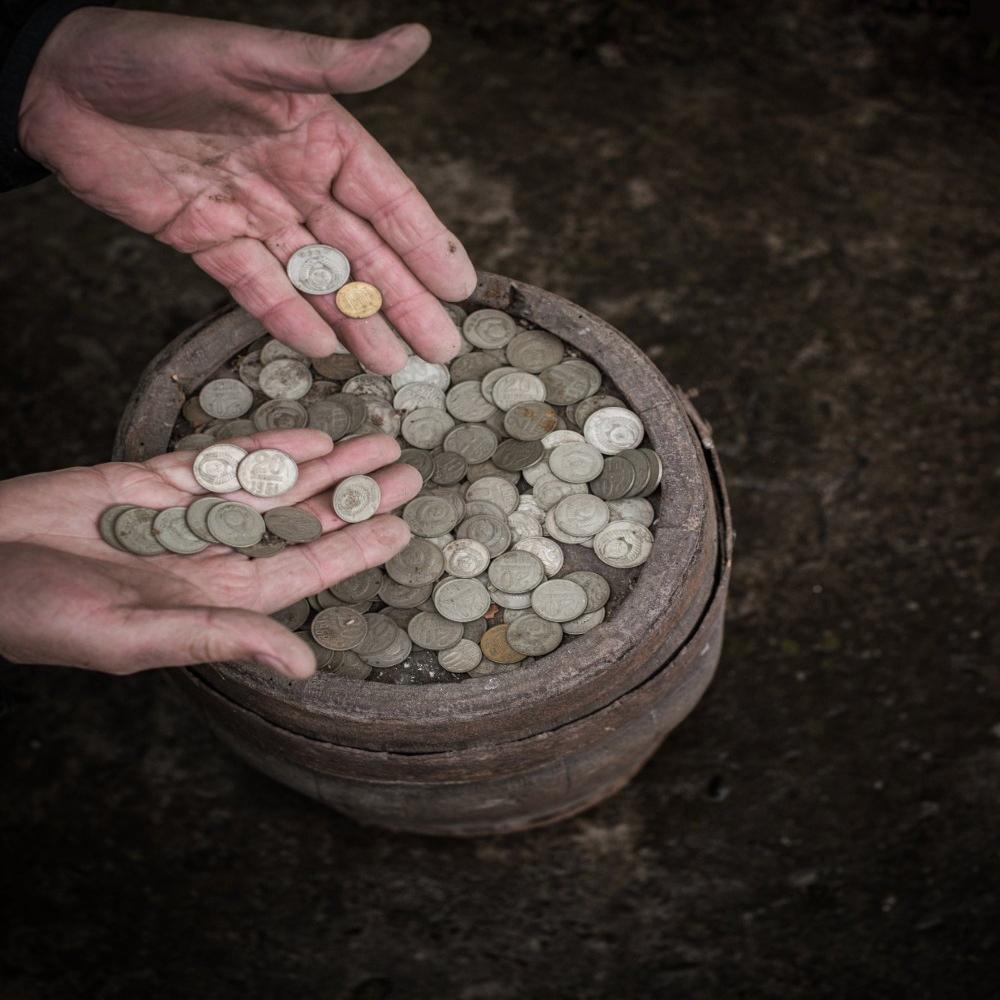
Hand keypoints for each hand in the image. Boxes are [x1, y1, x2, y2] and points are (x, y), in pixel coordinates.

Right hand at [0, 430, 420, 677]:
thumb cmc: (39, 616)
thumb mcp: (134, 637)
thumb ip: (221, 640)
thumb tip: (304, 665)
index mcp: (214, 600)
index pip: (302, 571)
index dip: (354, 550)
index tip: (401, 527)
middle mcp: (211, 556)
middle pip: (302, 523)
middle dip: (355, 498)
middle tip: (410, 474)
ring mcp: (185, 515)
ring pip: (273, 486)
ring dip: (325, 467)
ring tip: (377, 446)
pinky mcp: (151, 482)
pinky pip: (223, 461)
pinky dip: (266, 448)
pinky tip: (310, 438)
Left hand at [17, 9, 475, 372]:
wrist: (58, 83)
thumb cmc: (154, 54)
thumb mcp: (250, 55)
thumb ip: (333, 63)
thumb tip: (416, 40)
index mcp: (319, 135)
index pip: (388, 199)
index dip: (427, 244)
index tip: (463, 287)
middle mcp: (295, 179)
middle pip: (361, 251)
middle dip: (401, 300)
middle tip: (438, 348)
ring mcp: (254, 214)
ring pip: (316, 278)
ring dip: (354, 320)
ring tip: (390, 363)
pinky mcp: (209, 240)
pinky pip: (256, 286)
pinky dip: (287, 316)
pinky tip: (320, 347)